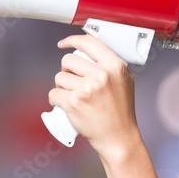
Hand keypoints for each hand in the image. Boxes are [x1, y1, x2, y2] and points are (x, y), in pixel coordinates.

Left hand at [47, 33, 141, 160]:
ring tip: (74, 96)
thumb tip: (91, 52)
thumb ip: (111, 65)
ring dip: (62, 86)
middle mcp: (100, 75)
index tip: (64, 43)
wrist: (118, 137)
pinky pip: (53, 93)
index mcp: (114, 66)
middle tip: (73, 82)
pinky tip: (65, 104)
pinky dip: (55, 99)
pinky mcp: (73, 103)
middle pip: (68, 60)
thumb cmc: (121, 112)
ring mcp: (86, 89)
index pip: (88, 43)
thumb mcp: (125, 81)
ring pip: (59, 77)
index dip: (72, 40)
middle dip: (67, 70)